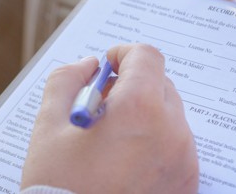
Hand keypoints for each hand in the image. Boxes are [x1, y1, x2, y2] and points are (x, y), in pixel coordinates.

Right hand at [22, 44, 198, 192]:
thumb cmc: (59, 186)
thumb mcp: (48, 125)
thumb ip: (67, 81)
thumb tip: (88, 66)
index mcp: (140, 108)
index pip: (146, 57)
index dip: (124, 55)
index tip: (108, 65)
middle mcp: (172, 131)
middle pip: (160, 85)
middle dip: (133, 86)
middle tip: (103, 105)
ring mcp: (184, 160)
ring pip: (170, 117)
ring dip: (145, 116)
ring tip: (112, 141)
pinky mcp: (187, 184)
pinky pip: (176, 148)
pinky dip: (156, 144)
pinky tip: (126, 163)